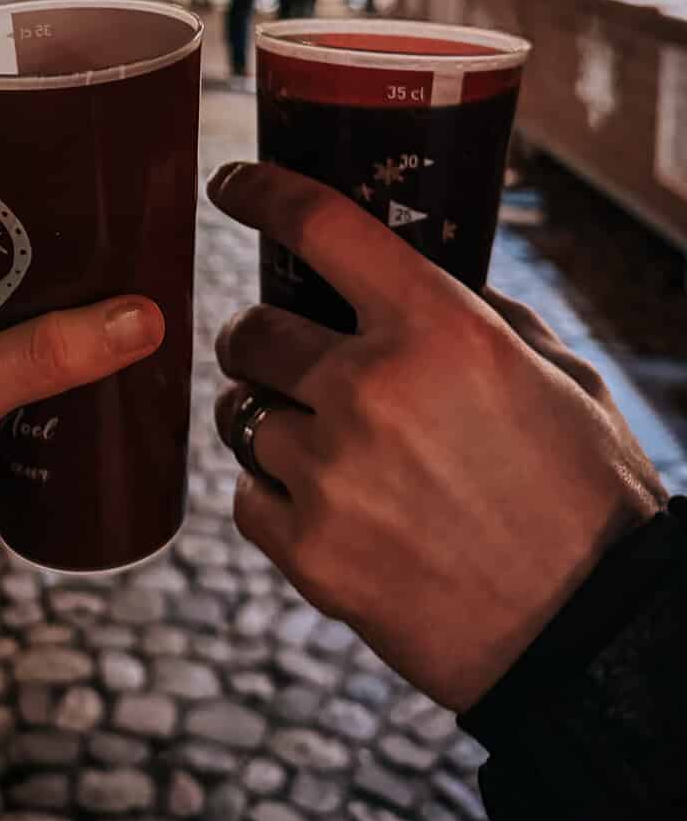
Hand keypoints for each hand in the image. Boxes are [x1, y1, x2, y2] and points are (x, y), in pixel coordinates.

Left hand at [0, 172, 164, 472]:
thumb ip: (49, 352)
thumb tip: (142, 318)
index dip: (39, 161)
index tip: (98, 170)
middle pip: (3, 209)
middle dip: (60, 223)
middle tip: (124, 228)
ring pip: (7, 259)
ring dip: (52, 270)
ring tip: (116, 271)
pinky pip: (1, 299)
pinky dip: (36, 306)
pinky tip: (78, 322)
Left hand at [209, 161, 665, 712]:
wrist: (590, 636)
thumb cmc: (587, 498)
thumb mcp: (560, 376)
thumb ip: (479, 318)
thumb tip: (414, 281)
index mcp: (440, 329)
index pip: (319, 226)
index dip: (261, 192)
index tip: (231, 184)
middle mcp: (371, 389)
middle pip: (252, 331)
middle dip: (258, 338)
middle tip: (281, 356)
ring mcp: (333, 474)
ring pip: (241, 416)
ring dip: (266, 420)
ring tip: (316, 445)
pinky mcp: (310, 553)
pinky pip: (247, 497)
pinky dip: (272, 497)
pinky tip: (325, 509)